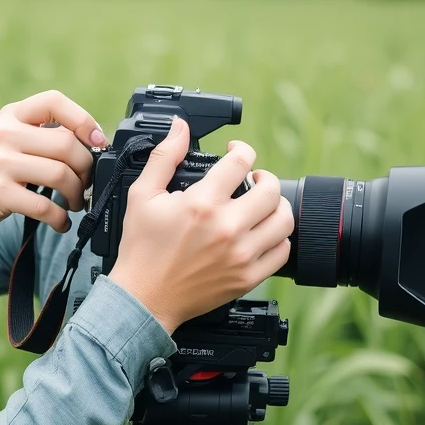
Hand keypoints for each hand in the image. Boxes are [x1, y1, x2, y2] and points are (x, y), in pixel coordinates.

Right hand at [0, 90, 105, 240]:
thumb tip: (94, 143)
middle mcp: (4, 134)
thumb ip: (43, 134)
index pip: (54, 101)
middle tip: (86, 184)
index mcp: (11, 115)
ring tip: (74, 203)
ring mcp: (0, 164)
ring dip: (76, 194)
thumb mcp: (10, 138)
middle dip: (86, 168)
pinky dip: (60, 218)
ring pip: (60, 174)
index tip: (97, 141)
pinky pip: (44, 206)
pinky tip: (60, 222)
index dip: (83, 119)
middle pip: (66, 144)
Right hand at [108, 117, 293, 333]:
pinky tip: (262, 232)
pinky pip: (282, 251)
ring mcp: (241, 255)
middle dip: (263, 176)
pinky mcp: (248, 277)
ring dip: (276, 205)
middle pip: (271, 189)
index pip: (241, 162)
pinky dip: (278, 237)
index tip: (235, 152)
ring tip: (262, 204)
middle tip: (253, 179)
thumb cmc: (141, 248)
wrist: (144, 297)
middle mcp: (227, 228)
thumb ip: (164, 156)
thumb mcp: (142, 195)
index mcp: (202, 203)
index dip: (241, 149)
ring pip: (283, 220)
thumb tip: (180, 127)